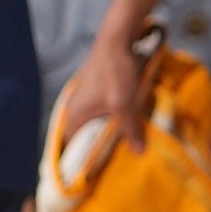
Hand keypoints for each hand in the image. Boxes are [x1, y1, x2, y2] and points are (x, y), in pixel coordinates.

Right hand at [60, 30, 148, 152]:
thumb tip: (139, 153)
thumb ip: (130, 129)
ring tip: (122, 147)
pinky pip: (101, 112)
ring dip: (107, 133)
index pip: (71, 147)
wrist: (118, 38)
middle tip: (114, 162)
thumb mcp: (124, 103)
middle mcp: (75, 107)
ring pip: (94, 124)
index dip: (81, 160)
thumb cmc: (115, 71)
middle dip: (97, 148)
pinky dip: (111, 120)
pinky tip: (126, 124)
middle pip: (83, 137)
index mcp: (74, 115)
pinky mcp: (97, 89)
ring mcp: (85, 98)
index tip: (96, 173)